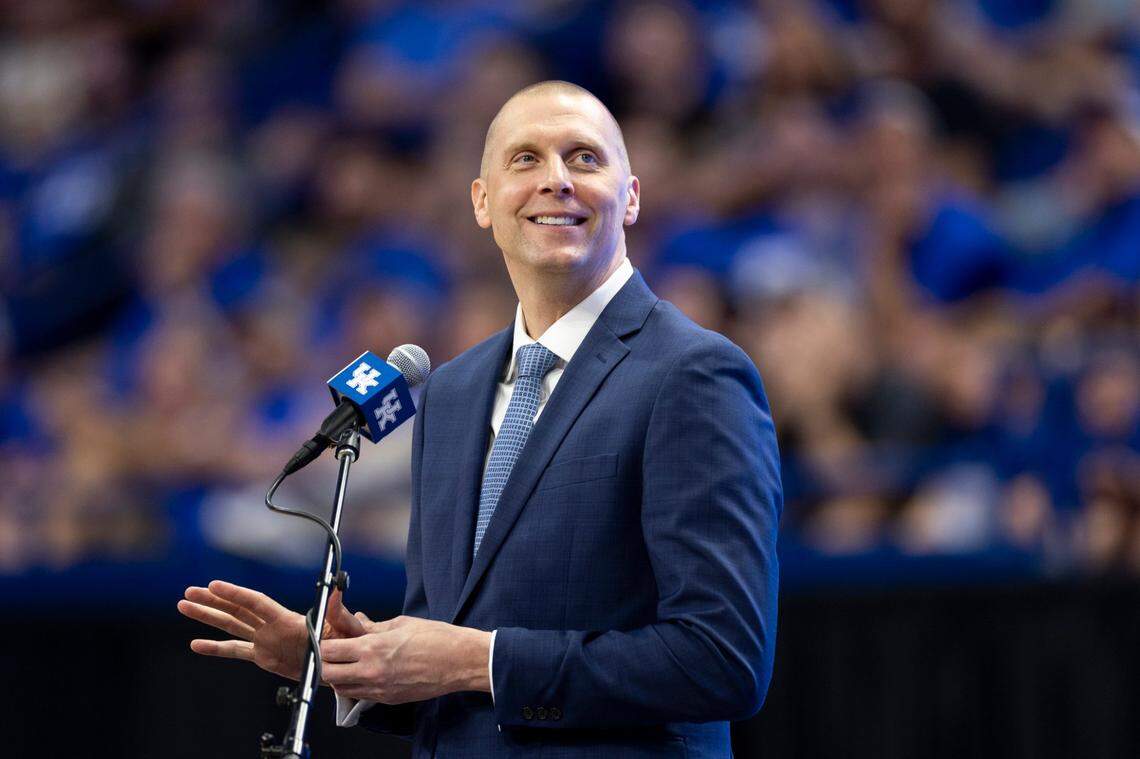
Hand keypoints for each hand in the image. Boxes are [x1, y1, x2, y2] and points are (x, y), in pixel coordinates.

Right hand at [178, 580, 366, 680]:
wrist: (340, 663)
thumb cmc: (345, 643)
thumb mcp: (343, 627)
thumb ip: (338, 611)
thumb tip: (337, 589)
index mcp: (287, 620)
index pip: (256, 603)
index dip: (235, 593)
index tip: (214, 584)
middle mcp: (271, 626)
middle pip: (236, 611)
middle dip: (213, 601)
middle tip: (188, 592)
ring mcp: (265, 640)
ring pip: (231, 626)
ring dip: (208, 616)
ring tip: (184, 605)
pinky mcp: (263, 656)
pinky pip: (236, 651)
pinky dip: (216, 649)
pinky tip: (196, 644)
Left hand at [320, 616, 491, 703]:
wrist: (460, 661)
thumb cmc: (436, 639)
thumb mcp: (401, 624)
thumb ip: (374, 626)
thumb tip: (358, 620)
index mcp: (373, 648)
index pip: (329, 651)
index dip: (324, 645)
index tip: (327, 639)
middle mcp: (372, 672)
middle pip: (328, 674)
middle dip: (326, 663)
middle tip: (333, 653)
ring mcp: (379, 689)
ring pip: (341, 689)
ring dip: (339, 676)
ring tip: (349, 663)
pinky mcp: (388, 699)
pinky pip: (360, 695)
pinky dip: (355, 686)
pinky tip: (365, 673)